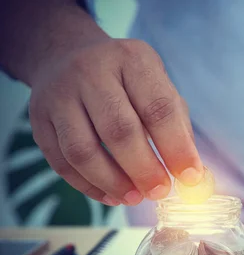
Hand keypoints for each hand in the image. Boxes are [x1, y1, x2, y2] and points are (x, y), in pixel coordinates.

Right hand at [28, 38, 202, 205]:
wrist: (68, 56)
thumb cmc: (128, 82)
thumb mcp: (158, 88)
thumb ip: (178, 128)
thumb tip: (194, 176)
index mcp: (132, 61)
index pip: (158, 108)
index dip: (177, 148)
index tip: (190, 177)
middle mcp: (91, 72)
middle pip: (119, 131)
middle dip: (144, 169)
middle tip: (160, 192)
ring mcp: (59, 95)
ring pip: (83, 150)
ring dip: (113, 182)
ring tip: (135, 198)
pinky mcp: (38, 119)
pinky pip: (61, 162)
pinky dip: (88, 186)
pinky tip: (111, 196)